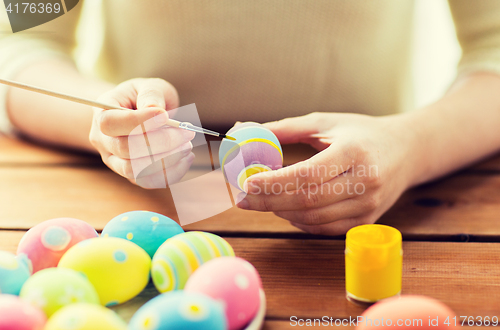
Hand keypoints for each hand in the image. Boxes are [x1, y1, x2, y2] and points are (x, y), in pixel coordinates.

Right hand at [89, 78, 195, 187]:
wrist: (141, 113)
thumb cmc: (144, 97)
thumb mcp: (148, 86)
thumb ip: (151, 94)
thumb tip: (155, 110)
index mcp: (101, 113)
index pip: (111, 123)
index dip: (138, 122)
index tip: (165, 116)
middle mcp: (103, 140)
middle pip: (125, 149)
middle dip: (161, 142)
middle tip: (187, 133)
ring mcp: (115, 161)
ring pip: (135, 170)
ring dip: (167, 160)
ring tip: (187, 146)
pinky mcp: (131, 175)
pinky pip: (148, 181)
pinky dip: (170, 173)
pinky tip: (186, 158)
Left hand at [236, 112, 418, 234]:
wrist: (406, 151)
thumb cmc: (361, 133)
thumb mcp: (325, 122)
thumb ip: (285, 129)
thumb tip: (241, 131)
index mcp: (354, 152)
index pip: (307, 175)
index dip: (273, 182)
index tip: (246, 182)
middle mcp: (365, 182)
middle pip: (307, 201)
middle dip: (268, 202)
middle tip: (242, 198)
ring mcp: (368, 206)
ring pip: (313, 219)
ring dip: (281, 212)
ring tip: (261, 200)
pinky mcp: (366, 221)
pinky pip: (324, 229)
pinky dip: (299, 222)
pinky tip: (286, 209)